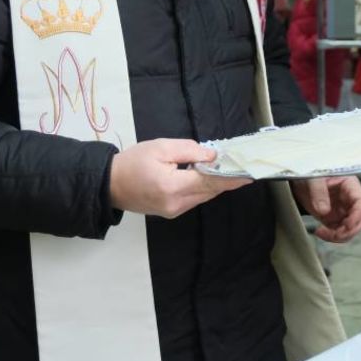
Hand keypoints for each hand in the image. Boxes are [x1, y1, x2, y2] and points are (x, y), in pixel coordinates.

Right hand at [109, 139, 251, 218]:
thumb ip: (190, 151)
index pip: (210, 182)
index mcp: (173, 187)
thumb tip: (213, 156)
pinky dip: (201, 187)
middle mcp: (176, 204)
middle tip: (236, 163)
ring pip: (203, 196)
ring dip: (212, 182)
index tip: (250, 174)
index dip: (232, 178)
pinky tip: (202, 175)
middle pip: (210, 191)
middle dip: (224, 177)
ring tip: (221, 166)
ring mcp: (174, 211)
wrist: (109, 184)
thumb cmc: (133, 162)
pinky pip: (193, 199)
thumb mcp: (161, 148)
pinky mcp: (171, 212)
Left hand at [291, 176, 360, 242]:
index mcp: (349, 185)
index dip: (358, 215)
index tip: (347, 225)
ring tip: (322, 232)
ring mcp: (342, 210)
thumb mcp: (313, 178)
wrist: (299, 180)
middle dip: (350, 230)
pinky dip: (331, 236)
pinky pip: (339, 232)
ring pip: (351, 228)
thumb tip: (323, 210)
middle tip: (336, 234)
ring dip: (340, 236)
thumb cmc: (310, 172)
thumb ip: (318, 191)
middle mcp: (349, 199)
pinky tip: (319, 232)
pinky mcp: (334, 219)